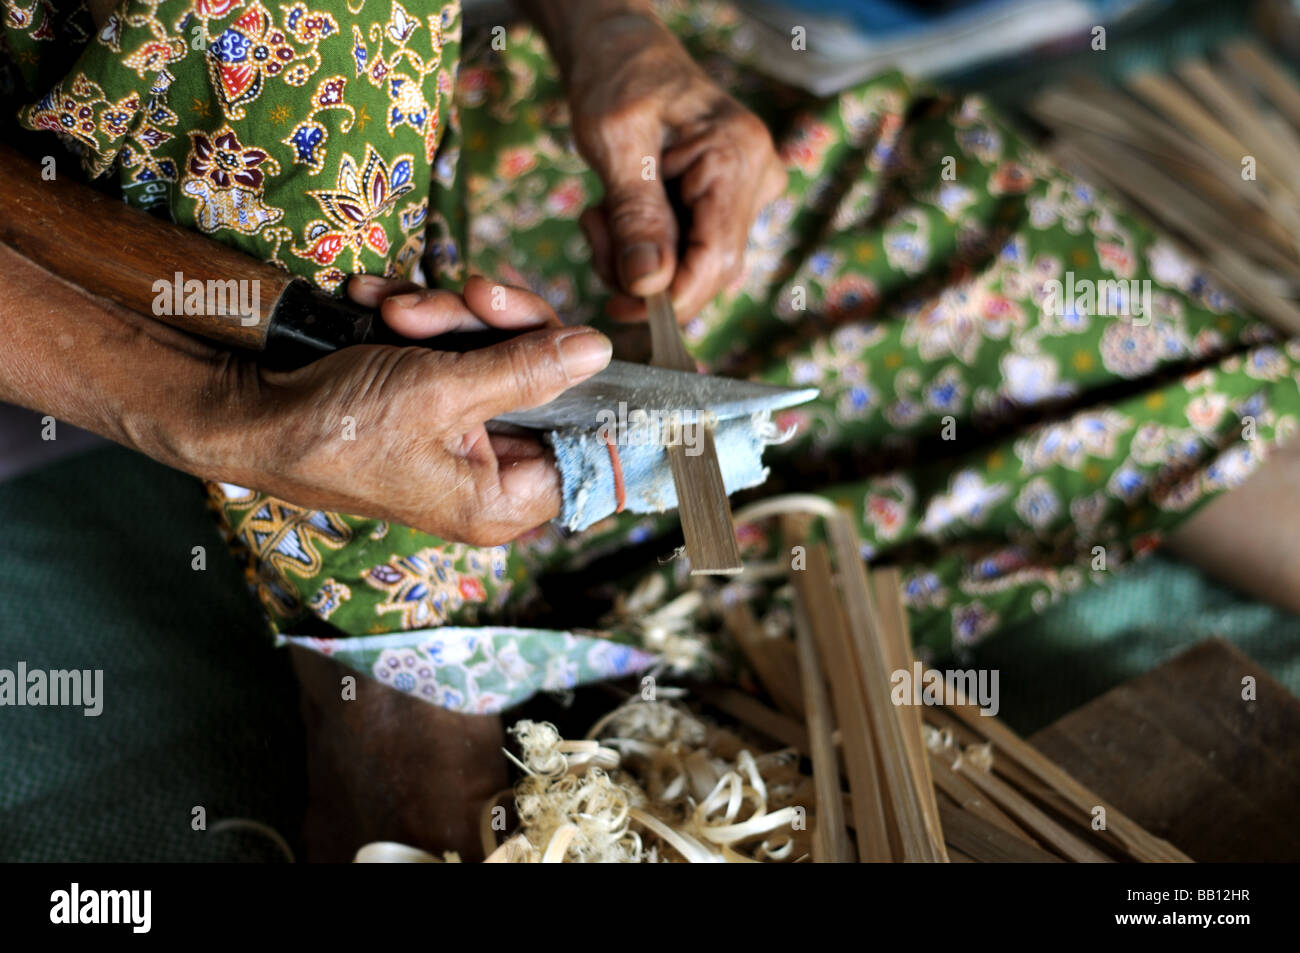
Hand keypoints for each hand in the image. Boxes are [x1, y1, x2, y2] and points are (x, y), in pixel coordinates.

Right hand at [218, 275, 610, 545]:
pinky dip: (415, 318)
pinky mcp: (428, 397)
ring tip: (393, 308)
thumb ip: (525, 369)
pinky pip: (449, 346)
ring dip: (444, 315)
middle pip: (540, 381)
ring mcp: (457, 432)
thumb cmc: (334, 427)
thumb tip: (598, 351)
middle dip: (494, 327)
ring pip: (493, 351)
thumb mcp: (440, 392)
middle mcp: (487, 471)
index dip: (586, 389)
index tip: (578, 336)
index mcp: (501, 498)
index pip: (583, 447)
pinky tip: (375, 303)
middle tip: (466, 297)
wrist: (245, 410)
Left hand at [564, 10, 785, 321]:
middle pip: (708, 269)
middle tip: (594, 229)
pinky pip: (688, 252)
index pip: (717, 259)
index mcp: (737, 157)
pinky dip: (645, 248)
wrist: (622, 49)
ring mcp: (746, 193)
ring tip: (599, 212)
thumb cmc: (617, 78)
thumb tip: (649, 285)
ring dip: (637, 260)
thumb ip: (634, 215)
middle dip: (645, 274)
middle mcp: (757, 178)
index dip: (671, 298)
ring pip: (694, 267)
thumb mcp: (614, 142)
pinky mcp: (726, 204)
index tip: (619, 306)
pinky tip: (617, 213)